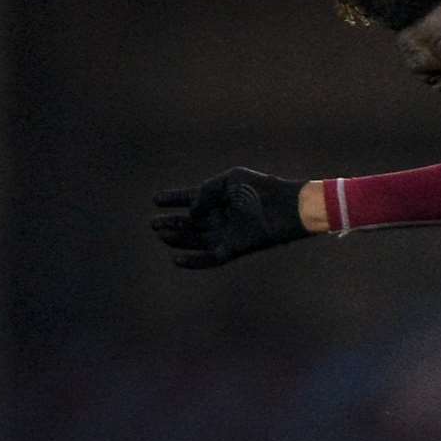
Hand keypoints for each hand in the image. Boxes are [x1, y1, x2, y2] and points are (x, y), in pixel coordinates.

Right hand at [150, 167, 308, 267]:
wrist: (286, 206)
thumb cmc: (261, 188)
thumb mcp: (230, 180)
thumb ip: (205, 191)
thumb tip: (190, 210)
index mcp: (220, 197)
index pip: (191, 198)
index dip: (173, 199)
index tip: (156, 200)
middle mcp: (221, 216)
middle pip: (190, 223)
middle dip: (171, 223)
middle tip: (154, 223)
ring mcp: (227, 233)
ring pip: (196, 240)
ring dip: (178, 239)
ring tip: (162, 234)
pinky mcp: (234, 249)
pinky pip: (210, 258)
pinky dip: (193, 261)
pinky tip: (176, 258)